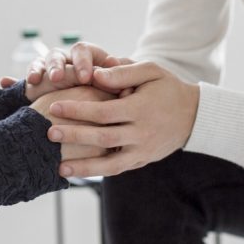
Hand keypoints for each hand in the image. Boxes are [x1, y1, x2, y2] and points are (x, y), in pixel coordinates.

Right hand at [0, 42, 133, 101]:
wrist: (104, 116)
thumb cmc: (115, 99)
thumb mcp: (120, 91)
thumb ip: (121, 86)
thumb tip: (129, 86)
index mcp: (88, 58)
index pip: (83, 50)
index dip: (83, 62)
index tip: (87, 78)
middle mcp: (67, 63)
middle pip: (58, 55)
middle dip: (57, 66)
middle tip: (58, 78)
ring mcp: (50, 73)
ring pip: (40, 63)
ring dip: (36, 69)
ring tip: (34, 80)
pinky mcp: (36, 87)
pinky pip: (22, 81)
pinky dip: (12, 81)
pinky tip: (3, 82)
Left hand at [44, 62, 198, 177]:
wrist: (194, 115)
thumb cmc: (167, 88)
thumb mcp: (151, 71)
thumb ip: (123, 72)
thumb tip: (95, 73)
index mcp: (141, 108)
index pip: (104, 112)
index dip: (78, 110)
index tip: (55, 106)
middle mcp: (142, 133)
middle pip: (103, 138)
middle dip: (74, 136)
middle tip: (48, 133)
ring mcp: (143, 150)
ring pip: (111, 164)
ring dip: (84, 167)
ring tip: (59, 168)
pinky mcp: (143, 160)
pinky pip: (118, 169)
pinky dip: (98, 173)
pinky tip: (78, 173)